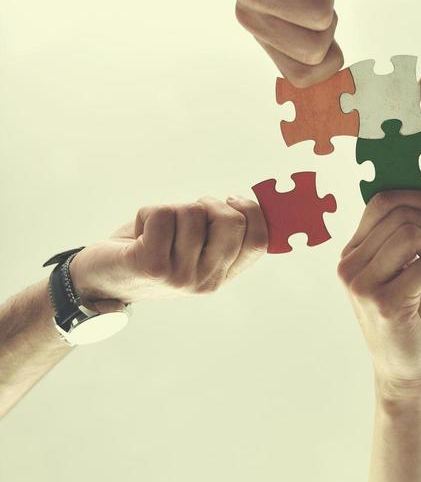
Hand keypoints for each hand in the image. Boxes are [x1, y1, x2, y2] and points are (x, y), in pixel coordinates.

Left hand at [68, 196, 267, 305]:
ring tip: (155, 229)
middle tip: (185, 213)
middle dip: (207, 204)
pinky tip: (140, 233)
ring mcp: (180, 276)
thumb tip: (246, 202)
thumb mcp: (192, 248)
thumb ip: (219, 234)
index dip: (251, 211)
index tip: (230, 199)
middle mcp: (205, 281)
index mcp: (221, 276)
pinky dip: (147, 212)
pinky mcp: (152, 264)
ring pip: (192, 212)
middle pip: (231, 221)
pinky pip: (163, 214)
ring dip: (170, 209)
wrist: (99, 280)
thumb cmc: (150, 253)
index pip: (259, 241)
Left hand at [235, 0, 342, 86]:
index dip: (329, 60)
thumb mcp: (310, 0)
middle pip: (316, 49)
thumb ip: (315, 37)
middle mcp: (249, 14)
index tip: (325, 26)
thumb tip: (339, 77)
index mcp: (259, 30)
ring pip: (322, 14)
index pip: (300, 77)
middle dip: (330, 13)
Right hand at [337, 191, 420, 403]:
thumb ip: (404, 238)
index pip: (381, 202)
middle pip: (402, 217)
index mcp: (351, 254)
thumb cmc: (407, 316)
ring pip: (413, 235)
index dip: (418, 198)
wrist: (404, 370)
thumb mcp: (400, 271)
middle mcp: (350, 267)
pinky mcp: (386, 304)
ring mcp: (364, 286)